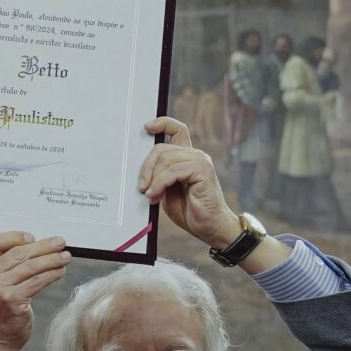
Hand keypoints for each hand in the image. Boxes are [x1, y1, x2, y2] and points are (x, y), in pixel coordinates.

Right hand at [0, 231, 70, 350]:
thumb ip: (4, 265)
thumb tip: (37, 245)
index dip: (14, 237)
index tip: (32, 238)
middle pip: (17, 253)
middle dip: (43, 246)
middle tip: (60, 243)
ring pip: (30, 266)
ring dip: (52, 259)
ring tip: (65, 257)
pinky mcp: (12, 300)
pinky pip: (37, 281)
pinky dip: (52, 274)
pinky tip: (60, 272)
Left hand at [136, 117, 239, 249]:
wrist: (209, 227)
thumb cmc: (189, 211)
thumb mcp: (167, 191)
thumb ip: (158, 177)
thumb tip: (141, 173)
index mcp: (187, 157)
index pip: (176, 130)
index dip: (162, 123)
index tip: (146, 127)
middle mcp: (195, 155)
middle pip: (161, 148)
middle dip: (146, 167)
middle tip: (141, 187)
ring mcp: (200, 161)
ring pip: (165, 159)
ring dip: (153, 179)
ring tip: (150, 195)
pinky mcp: (203, 170)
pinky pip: (173, 171)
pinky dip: (160, 183)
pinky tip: (155, 195)